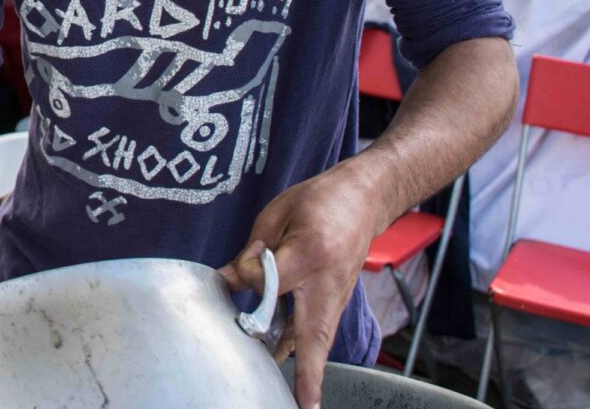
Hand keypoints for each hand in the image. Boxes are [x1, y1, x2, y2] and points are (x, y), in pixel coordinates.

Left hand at [220, 160, 387, 408]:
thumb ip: (252, 251)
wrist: (363, 200)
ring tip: (293, 400)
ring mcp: (336, 295)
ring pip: (317, 341)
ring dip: (303, 371)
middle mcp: (326, 281)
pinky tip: (280, 362)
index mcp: (309, 251)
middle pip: (312, 333)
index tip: (234, 272)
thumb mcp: (276, 215)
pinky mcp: (336, 302)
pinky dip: (301, 351)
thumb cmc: (317, 202)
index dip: (247, 276)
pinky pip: (316, 332)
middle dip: (305, 372)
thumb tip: (226, 281)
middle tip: (305, 406)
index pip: (269, 280)